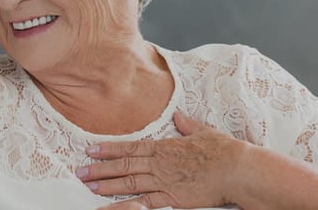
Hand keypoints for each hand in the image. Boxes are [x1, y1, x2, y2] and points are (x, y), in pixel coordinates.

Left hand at [79, 111, 249, 209]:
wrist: (237, 170)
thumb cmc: (224, 151)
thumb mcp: (203, 132)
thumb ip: (187, 125)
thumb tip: (178, 116)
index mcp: (165, 147)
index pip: (130, 148)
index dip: (108, 149)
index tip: (90, 149)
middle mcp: (160, 163)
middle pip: (123, 166)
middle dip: (100, 168)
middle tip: (80, 171)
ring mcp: (165, 181)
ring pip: (129, 183)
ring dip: (107, 185)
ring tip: (89, 185)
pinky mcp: (173, 198)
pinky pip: (146, 202)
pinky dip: (129, 204)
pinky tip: (115, 206)